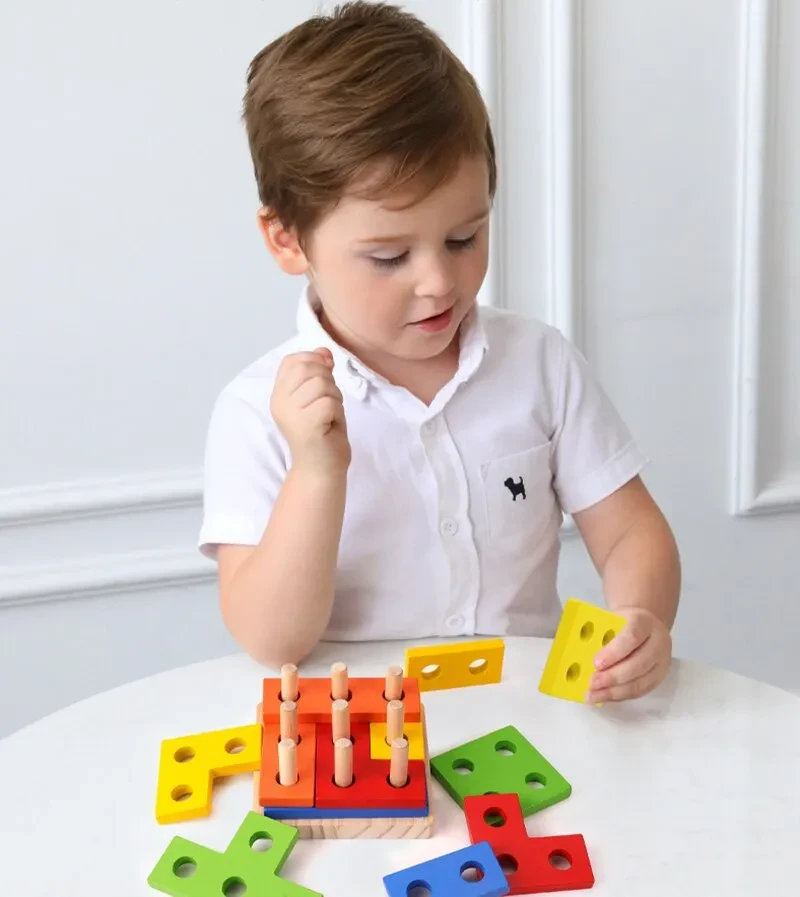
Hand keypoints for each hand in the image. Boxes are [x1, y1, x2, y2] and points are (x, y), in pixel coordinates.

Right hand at [270, 348, 350, 474]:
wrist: (321, 470)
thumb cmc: (323, 434)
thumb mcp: (320, 397)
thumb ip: (319, 373)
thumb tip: (324, 350)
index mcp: (279, 394)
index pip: (293, 360)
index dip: (314, 362)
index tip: (324, 381)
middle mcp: (279, 401)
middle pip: (308, 368)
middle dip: (328, 381)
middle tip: (327, 404)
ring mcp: (290, 413)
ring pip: (322, 384)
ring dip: (335, 399)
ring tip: (328, 417)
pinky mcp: (305, 424)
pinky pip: (329, 402)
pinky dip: (337, 412)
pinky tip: (330, 426)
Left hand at [586, 607, 671, 702]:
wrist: (646, 627)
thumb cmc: (623, 623)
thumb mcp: (612, 619)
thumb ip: (600, 634)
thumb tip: (578, 654)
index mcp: (644, 622)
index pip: (632, 636)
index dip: (614, 652)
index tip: (596, 663)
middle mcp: (658, 643)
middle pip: (638, 663)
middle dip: (613, 676)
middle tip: (592, 683)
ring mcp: (661, 663)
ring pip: (640, 682)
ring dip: (614, 692)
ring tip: (593, 695)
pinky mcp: (658, 679)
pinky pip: (639, 691)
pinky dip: (619, 696)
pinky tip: (603, 697)